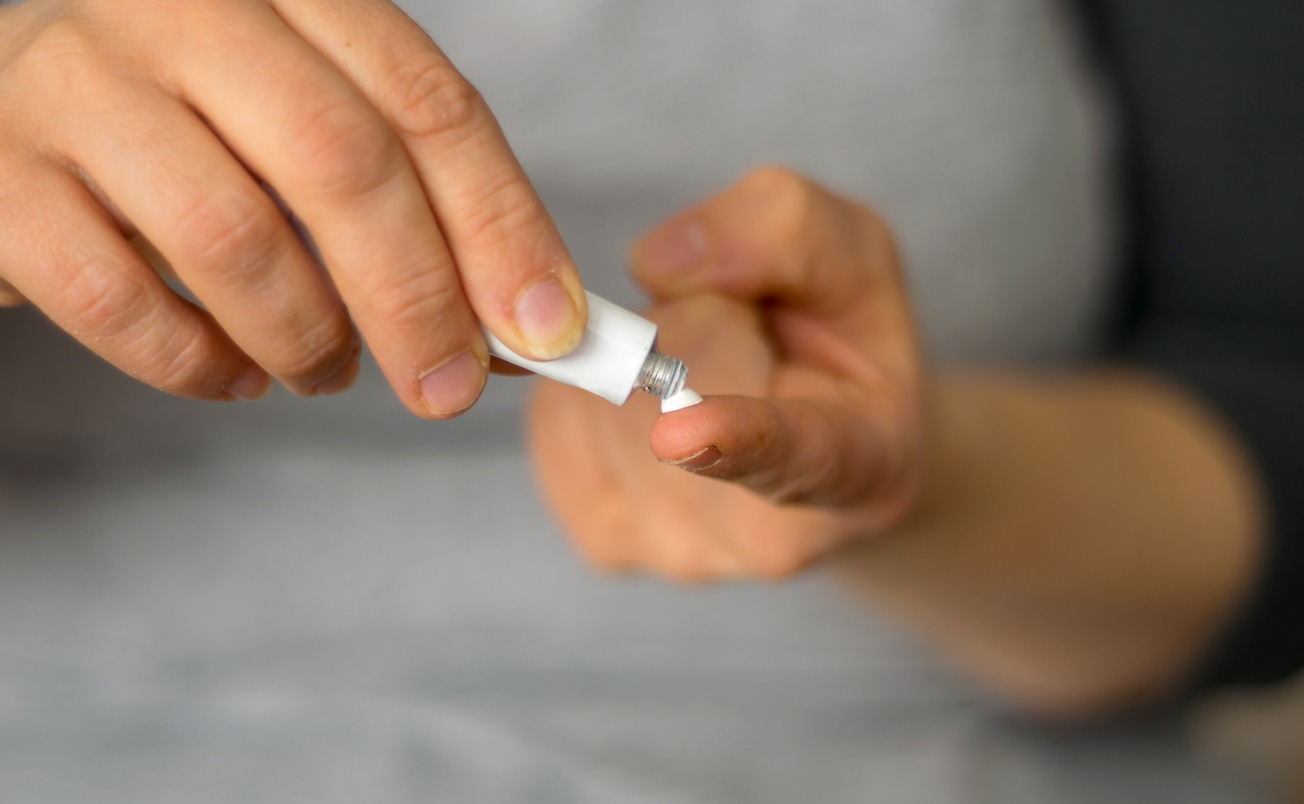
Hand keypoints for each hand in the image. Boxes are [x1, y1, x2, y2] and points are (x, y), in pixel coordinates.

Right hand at [0, 0, 585, 415]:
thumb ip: (407, 203)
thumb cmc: (185, 123)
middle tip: (447, 389)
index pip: (429, 104)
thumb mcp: (302, 125)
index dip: (502, 225)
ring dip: (307, 339)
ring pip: (235, 239)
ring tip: (324, 369)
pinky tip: (233, 374)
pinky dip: (200, 365)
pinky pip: (123, 302)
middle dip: (416, 299)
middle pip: (342, 162)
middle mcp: (181, 9)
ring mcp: (76, 84)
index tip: (548, 328)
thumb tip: (525, 325)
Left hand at [529, 169, 927, 581]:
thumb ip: (782, 230)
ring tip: (702, 376)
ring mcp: (683, 553)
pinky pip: (554, 432)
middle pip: (668, 395)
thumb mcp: (854, 251)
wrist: (825, 440)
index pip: (796, 452)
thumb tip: (658, 269)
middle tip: (743, 336)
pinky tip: (642, 403)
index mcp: (859, 461)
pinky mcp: (608, 543)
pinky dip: (582, 392)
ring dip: (632, 361)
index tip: (681, 429)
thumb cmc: (840, 340)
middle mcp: (770, 535)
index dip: (736, 438)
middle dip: (689, 326)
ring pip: (601, 411)